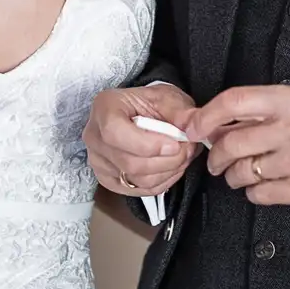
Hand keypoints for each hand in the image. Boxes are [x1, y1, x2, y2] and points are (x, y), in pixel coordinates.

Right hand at [84, 84, 200, 197]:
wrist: (140, 114)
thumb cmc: (149, 104)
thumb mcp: (167, 97)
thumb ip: (180, 112)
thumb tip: (194, 127)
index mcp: (104, 108)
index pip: (114, 132)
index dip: (147, 144)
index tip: (174, 144)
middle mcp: (94, 136)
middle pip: (129, 163)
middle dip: (167, 161)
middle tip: (188, 149)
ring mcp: (99, 161)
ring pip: (136, 179)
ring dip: (168, 171)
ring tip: (183, 156)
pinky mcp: (109, 180)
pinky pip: (139, 190)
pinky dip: (163, 182)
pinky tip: (172, 167)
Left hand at [188, 85, 289, 213]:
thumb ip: (266, 112)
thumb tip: (217, 122)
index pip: (235, 101)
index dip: (206, 116)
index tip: (193, 127)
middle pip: (231, 142)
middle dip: (217, 157)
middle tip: (218, 161)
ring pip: (242, 172)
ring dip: (236, 177)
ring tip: (246, 174)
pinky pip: (259, 194)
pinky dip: (256, 193)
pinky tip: (268, 186)